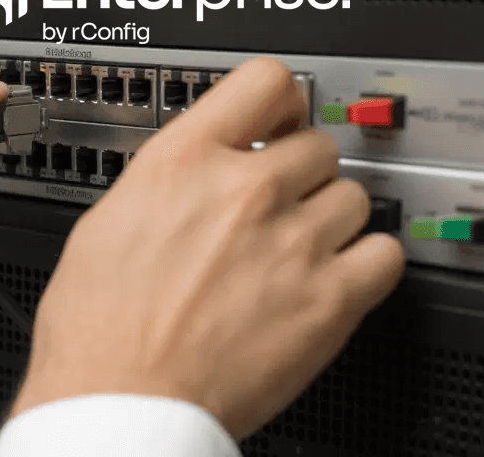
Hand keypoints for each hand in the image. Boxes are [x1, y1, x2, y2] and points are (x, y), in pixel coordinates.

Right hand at [8, 58, 404, 438]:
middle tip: (279, 210)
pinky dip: (367, 266)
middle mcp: (245, 191)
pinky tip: (336, 280)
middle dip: (301, 176)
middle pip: (317, 146)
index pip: (266, 82)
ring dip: (332, 221)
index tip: (281, 122)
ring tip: (299, 254)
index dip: (281, 102)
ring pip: (354, 198)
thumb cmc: (98, 331)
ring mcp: (294, 243)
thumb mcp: (105, 224)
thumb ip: (166, 185)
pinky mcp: (330, 300)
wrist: (122, 402)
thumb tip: (192, 175)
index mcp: (183, 162)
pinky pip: (385, 256)